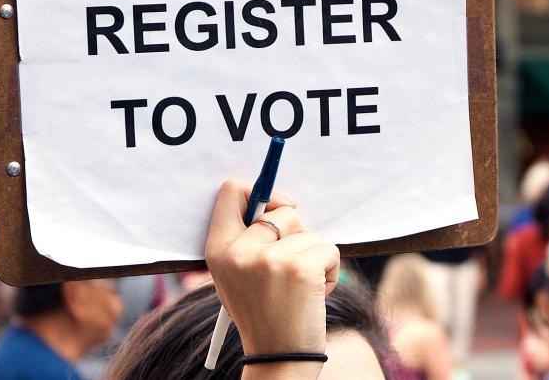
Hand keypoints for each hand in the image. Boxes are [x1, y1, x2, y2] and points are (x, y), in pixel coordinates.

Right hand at [205, 180, 339, 377]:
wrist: (278, 358)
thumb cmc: (264, 312)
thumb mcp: (239, 273)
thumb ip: (250, 236)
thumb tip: (284, 202)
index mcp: (218, 250)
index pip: (231, 191)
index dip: (258, 190)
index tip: (276, 205)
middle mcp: (238, 251)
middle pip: (281, 209)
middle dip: (297, 234)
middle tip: (290, 267)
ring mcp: (269, 259)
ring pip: (309, 232)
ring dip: (314, 256)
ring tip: (301, 286)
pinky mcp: (300, 268)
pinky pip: (329, 249)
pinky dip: (331, 270)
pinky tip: (316, 293)